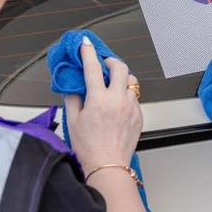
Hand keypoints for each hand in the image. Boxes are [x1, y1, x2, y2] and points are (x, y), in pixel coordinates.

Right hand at [63, 38, 141, 171]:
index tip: (85, 44)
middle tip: (104, 64)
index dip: (88, 52)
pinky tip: (117, 105)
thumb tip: (74, 87)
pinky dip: (126, 96)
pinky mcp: (139, 116)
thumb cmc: (89, 148)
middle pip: (121, 67)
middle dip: (111, 61)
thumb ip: (72, 99)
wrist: (108, 166)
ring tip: (113, 85)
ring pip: (132, 82)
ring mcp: (131, 108)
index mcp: (99, 99)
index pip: (93, 67)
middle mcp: (118, 100)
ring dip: (122, 79)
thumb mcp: (72, 121)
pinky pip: (134, 99)